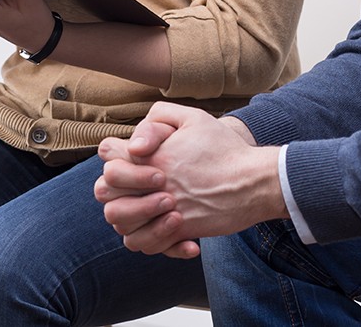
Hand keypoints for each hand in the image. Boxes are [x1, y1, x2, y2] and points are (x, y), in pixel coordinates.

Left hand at [95, 103, 282, 257]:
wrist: (255, 182)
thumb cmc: (225, 149)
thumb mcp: (193, 118)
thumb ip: (159, 117)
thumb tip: (135, 139)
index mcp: (151, 155)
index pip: (108, 154)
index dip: (115, 154)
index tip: (132, 157)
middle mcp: (152, 184)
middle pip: (105, 192)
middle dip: (115, 189)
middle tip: (138, 188)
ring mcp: (164, 210)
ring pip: (121, 224)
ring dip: (130, 218)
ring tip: (149, 210)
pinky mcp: (180, 232)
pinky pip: (147, 245)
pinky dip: (153, 240)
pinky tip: (171, 229)